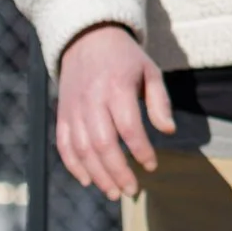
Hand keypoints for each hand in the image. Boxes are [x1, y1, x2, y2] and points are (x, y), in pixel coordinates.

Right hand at [55, 24, 174, 198]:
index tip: (152, 166)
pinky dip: (73, 165)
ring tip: (114, 192)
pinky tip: (87, 180)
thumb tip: (168, 131)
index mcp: (116, 87)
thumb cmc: (125, 59)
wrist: (88, 38)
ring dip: (97, 175)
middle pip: (102, 143)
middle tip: (131, 190)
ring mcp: (74, 108)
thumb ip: (159, 102)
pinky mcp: (62, 113)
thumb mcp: (150, 71)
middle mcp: (92, 100)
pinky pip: (64, 144)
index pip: (129, 127)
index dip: (141, 151)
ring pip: (82, 149)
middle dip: (117, 171)